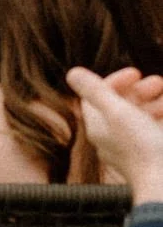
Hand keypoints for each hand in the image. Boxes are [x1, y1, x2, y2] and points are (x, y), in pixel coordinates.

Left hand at [71, 67, 162, 202]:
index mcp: (98, 128)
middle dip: (140, 90)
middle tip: (157, 83)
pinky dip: (160, 116)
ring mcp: (134, 147)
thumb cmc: (142, 148)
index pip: (97, 97)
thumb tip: (72, 72)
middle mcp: (113, 138)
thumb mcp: (118, 112)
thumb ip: (96, 92)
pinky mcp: (152, 153)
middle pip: (121, 105)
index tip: (136, 73)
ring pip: (140, 117)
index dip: (115, 81)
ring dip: (153, 101)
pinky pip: (153, 129)